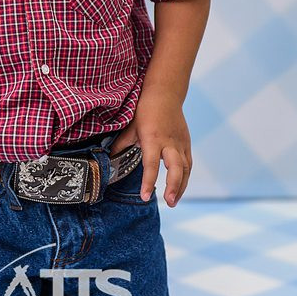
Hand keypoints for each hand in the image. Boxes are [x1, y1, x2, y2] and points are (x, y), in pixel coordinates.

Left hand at [111, 86, 191, 207]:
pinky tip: (179, 188)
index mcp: (152, 138)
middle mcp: (169, 142)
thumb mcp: (130, 126)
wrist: (164, 93)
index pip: (150, 164)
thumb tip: (108, 159)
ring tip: (173, 202)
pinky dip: (185, 177)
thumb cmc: (144, 109)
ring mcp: (180, 143)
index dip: (148, 181)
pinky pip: (188, 163)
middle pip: (176, 167)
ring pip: (185, 168)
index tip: (145, 196)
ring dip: (181, 187)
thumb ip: (121, 145)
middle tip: (169, 202)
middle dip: (174, 186)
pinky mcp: (186, 143)